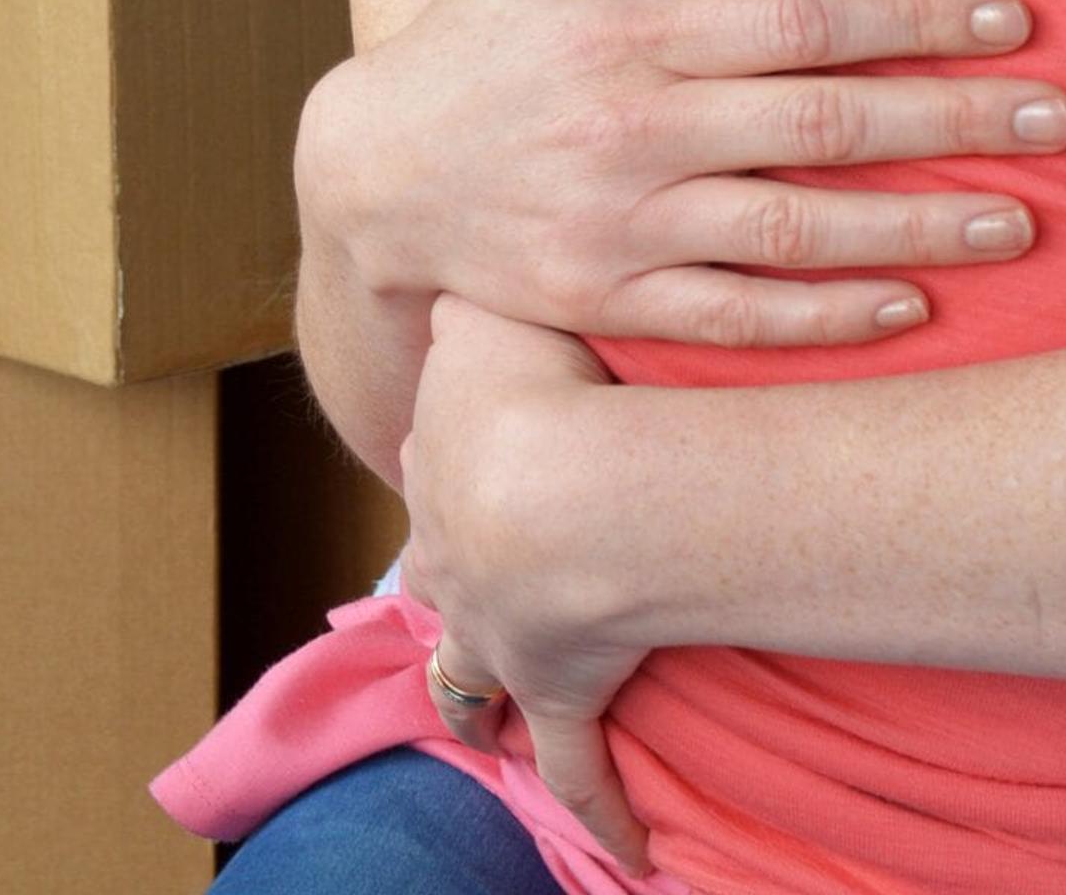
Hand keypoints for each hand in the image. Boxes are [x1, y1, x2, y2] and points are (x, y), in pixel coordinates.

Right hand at [299, 0, 1065, 350]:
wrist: (369, 180)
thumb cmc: (471, 49)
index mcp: (631, 33)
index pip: (805, 18)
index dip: (917, 15)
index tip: (1013, 14)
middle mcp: (635, 130)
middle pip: (827, 124)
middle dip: (958, 119)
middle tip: (1062, 117)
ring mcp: (624, 226)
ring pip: (801, 231)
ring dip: (922, 229)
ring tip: (1022, 221)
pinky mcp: (610, 303)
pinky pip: (737, 320)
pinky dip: (828, 319)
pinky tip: (911, 306)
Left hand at [405, 296, 655, 872]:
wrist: (558, 486)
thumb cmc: (533, 381)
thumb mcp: (492, 308)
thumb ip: (484, 283)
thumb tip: (466, 231)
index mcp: (442, 461)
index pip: (440, 457)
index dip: (456, 458)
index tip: (469, 463)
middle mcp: (453, 552)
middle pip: (442, 566)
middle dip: (452, 577)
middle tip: (473, 588)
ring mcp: (496, 630)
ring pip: (471, 674)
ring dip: (478, 697)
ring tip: (483, 724)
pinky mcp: (558, 690)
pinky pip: (579, 764)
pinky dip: (601, 805)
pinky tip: (626, 845)